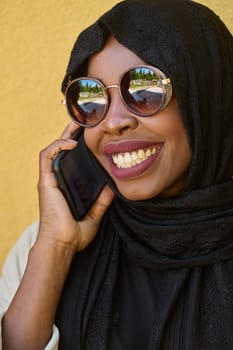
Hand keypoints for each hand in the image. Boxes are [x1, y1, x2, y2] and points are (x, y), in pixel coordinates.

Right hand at [37, 122, 114, 252]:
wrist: (63, 245)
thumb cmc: (74, 235)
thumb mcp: (94, 215)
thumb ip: (102, 202)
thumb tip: (113, 188)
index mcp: (66, 186)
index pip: (70, 161)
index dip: (77, 147)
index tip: (90, 138)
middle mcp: (56, 180)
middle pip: (61, 151)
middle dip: (71, 135)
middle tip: (84, 124)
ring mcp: (49, 180)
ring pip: (52, 150)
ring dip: (63, 136)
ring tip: (77, 126)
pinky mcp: (45, 181)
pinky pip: (47, 156)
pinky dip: (58, 146)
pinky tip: (72, 143)